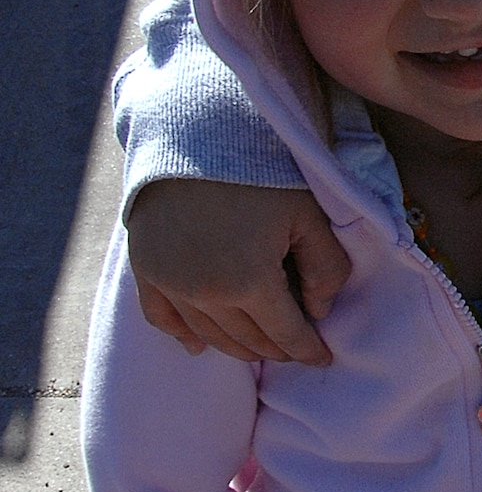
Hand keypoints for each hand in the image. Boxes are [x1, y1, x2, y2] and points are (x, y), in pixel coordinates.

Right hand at [127, 180, 350, 364]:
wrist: (195, 132)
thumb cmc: (260, 169)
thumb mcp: (309, 214)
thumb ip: (326, 268)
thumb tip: (320, 311)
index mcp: (250, 283)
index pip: (287, 335)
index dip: (309, 351)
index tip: (323, 359)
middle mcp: (205, 294)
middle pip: (249, 341)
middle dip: (277, 349)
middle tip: (295, 346)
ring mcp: (170, 284)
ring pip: (210, 336)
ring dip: (239, 346)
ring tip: (260, 346)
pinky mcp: (146, 268)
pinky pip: (162, 318)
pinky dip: (183, 335)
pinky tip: (198, 346)